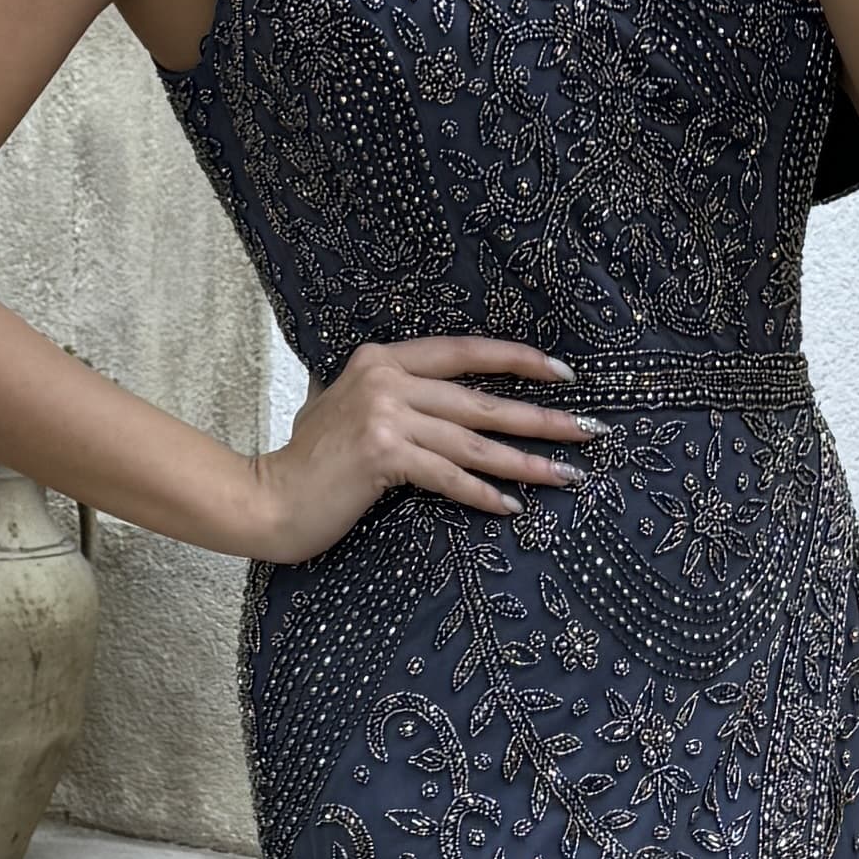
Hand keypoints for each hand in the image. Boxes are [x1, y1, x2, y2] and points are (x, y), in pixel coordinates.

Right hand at [247, 335, 598, 559]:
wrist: (269, 497)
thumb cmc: (311, 463)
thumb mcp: (347, 410)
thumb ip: (393, 399)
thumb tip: (445, 408)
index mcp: (382, 360)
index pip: (464, 352)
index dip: (517, 360)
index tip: (562, 373)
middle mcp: (386, 380)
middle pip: (481, 400)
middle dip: (541, 417)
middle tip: (590, 429)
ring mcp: (385, 416)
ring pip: (474, 441)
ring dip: (526, 461)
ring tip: (568, 473)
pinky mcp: (384, 455)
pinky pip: (449, 476)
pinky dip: (482, 493)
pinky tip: (511, 507)